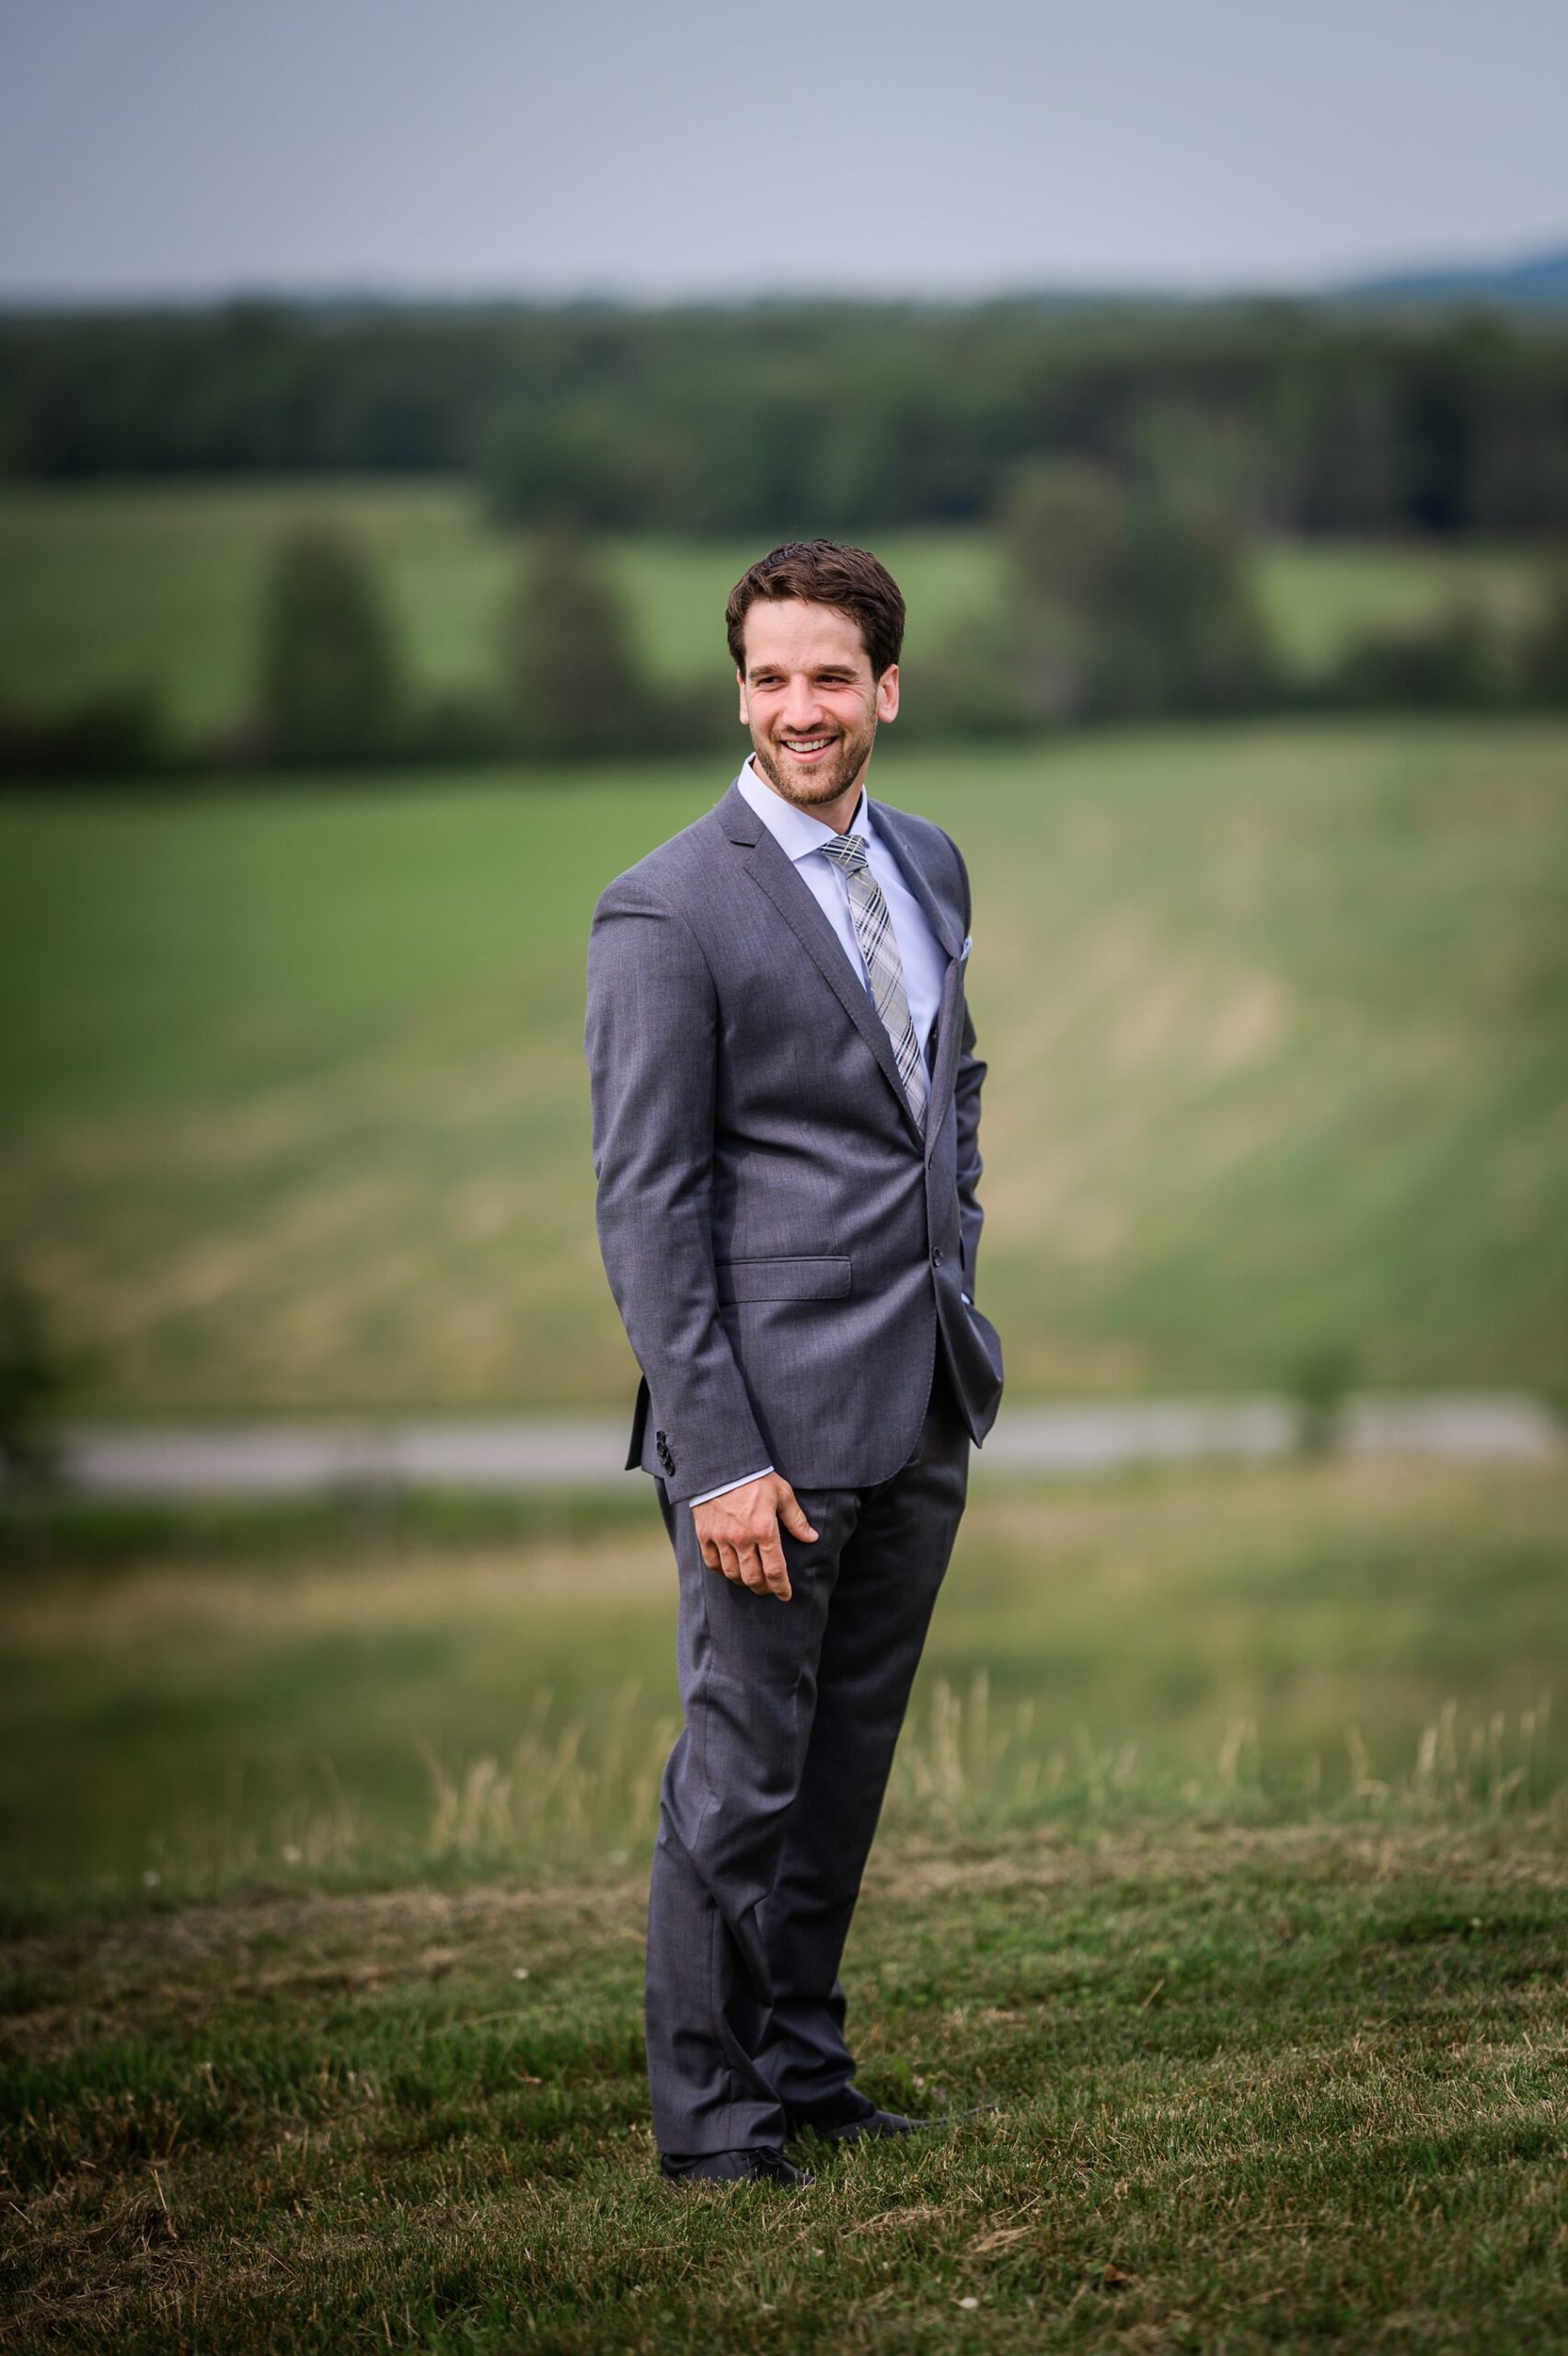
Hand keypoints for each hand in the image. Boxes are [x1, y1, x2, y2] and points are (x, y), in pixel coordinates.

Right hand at [691, 1474, 818, 1600]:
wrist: (720, 1464)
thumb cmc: (755, 1477)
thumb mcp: (782, 1493)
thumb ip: (796, 1519)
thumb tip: (812, 1538)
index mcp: (764, 1530)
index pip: (775, 1569)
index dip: (782, 1587)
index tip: (786, 1595)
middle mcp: (742, 1539)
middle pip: (753, 1577)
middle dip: (763, 1588)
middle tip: (769, 1590)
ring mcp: (721, 1538)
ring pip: (732, 1574)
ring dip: (744, 1582)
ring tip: (751, 1581)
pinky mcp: (705, 1535)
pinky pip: (712, 1563)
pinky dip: (722, 1571)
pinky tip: (730, 1570)